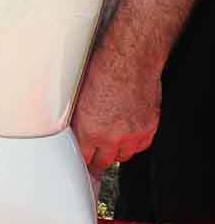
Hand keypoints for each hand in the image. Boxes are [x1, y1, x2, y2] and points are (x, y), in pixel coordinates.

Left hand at [73, 38, 161, 173]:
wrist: (128, 61)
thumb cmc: (100, 70)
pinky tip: (128, 137)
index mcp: (89, 130)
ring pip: (124, 155)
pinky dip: (134, 143)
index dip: (82, 161)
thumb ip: (78, 120)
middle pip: (104, 161)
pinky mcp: (149, 127)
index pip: (84, 158)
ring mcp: (133, 133)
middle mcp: (111, 136)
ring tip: (110, 144)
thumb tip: (74, 130)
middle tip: (95, 157)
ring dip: (116, 151)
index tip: (81, 162)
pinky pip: (141, 146)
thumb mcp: (77, 98)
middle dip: (98, 160)